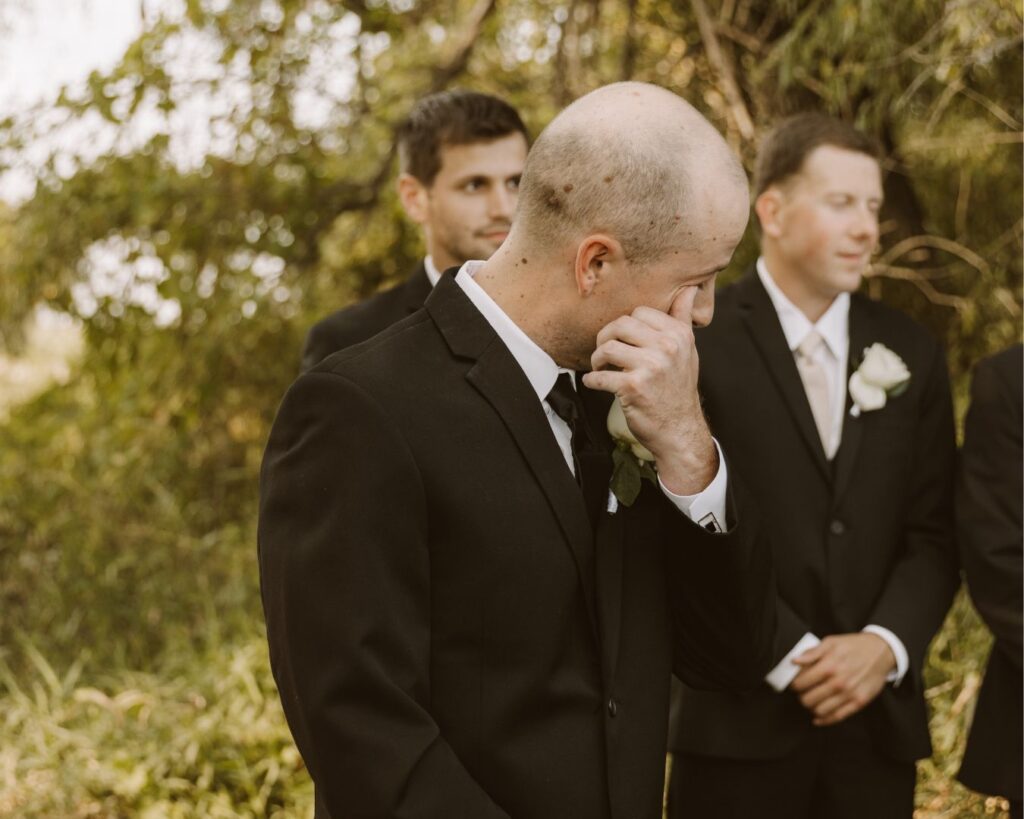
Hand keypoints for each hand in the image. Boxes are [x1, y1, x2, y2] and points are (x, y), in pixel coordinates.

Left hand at [581, 287, 715, 494]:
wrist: (679, 430)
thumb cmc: (678, 388)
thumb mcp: (687, 351)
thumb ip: (683, 319)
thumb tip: (690, 289)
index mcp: (678, 335)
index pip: (639, 313)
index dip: (625, 326)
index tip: (622, 340)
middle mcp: (666, 347)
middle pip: (619, 325)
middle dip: (605, 338)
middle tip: (604, 352)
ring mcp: (650, 367)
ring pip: (607, 348)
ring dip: (597, 360)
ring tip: (601, 368)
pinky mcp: (633, 388)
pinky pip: (599, 376)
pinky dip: (592, 381)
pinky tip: (595, 383)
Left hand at [790, 633, 895, 725]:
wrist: (881, 651)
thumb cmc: (854, 645)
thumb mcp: (831, 642)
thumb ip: (812, 652)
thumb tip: (794, 661)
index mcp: (829, 666)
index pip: (801, 683)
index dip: (794, 685)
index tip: (794, 683)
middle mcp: (839, 683)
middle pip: (808, 699)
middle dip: (801, 697)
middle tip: (802, 692)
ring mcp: (849, 694)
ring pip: (820, 711)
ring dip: (812, 708)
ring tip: (812, 700)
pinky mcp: (859, 703)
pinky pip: (837, 717)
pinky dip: (824, 720)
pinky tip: (818, 717)